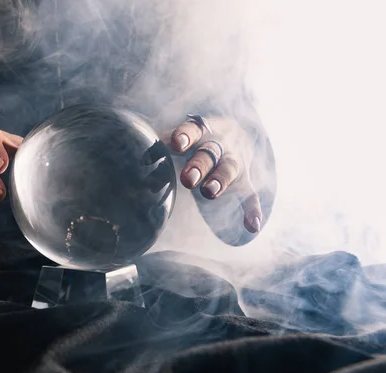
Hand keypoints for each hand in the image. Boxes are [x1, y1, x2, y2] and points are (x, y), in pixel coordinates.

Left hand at [169, 116, 261, 233]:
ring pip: (229, 170)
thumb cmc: (196, 137)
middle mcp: (221, 145)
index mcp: (203, 131)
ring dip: (219, 181)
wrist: (236, 133)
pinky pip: (251, 196)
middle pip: (209, 154)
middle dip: (199, 166)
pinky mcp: (245, 180)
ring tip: (209, 193)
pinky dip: (253, 210)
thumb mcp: (184, 134)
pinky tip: (252, 227)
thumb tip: (135, 151)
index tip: (175, 144)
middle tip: (187, 180)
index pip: (194, 130)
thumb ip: (162, 141)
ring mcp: (235, 162)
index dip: (185, 136)